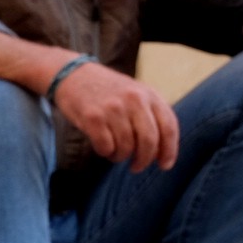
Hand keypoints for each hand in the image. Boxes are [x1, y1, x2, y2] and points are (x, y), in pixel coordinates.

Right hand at [51, 62, 178, 171]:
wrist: (73, 75)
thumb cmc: (107, 91)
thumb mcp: (135, 94)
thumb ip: (150, 115)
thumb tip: (160, 151)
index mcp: (149, 95)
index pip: (168, 127)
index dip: (169, 150)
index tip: (164, 165)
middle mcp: (134, 100)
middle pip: (148, 141)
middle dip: (144, 160)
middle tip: (136, 167)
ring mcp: (113, 108)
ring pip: (126, 147)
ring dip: (120, 156)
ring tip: (114, 153)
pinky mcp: (92, 117)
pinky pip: (105, 147)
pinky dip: (105, 152)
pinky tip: (102, 147)